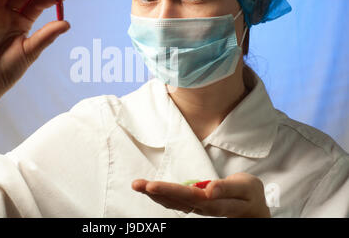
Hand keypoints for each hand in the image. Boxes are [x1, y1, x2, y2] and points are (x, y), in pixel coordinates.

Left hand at [132, 172, 270, 217]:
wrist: (255, 208)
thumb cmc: (250, 194)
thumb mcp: (245, 187)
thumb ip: (226, 188)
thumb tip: (209, 189)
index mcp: (215, 202)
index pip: (189, 196)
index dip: (170, 191)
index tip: (152, 186)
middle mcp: (203, 207)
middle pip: (176, 200)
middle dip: (156, 192)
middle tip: (137, 184)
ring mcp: (198, 207)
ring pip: (173, 202)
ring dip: (154, 194)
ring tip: (137, 185)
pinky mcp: (196, 205)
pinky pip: (176, 202)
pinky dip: (162, 196)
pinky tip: (149, 191)